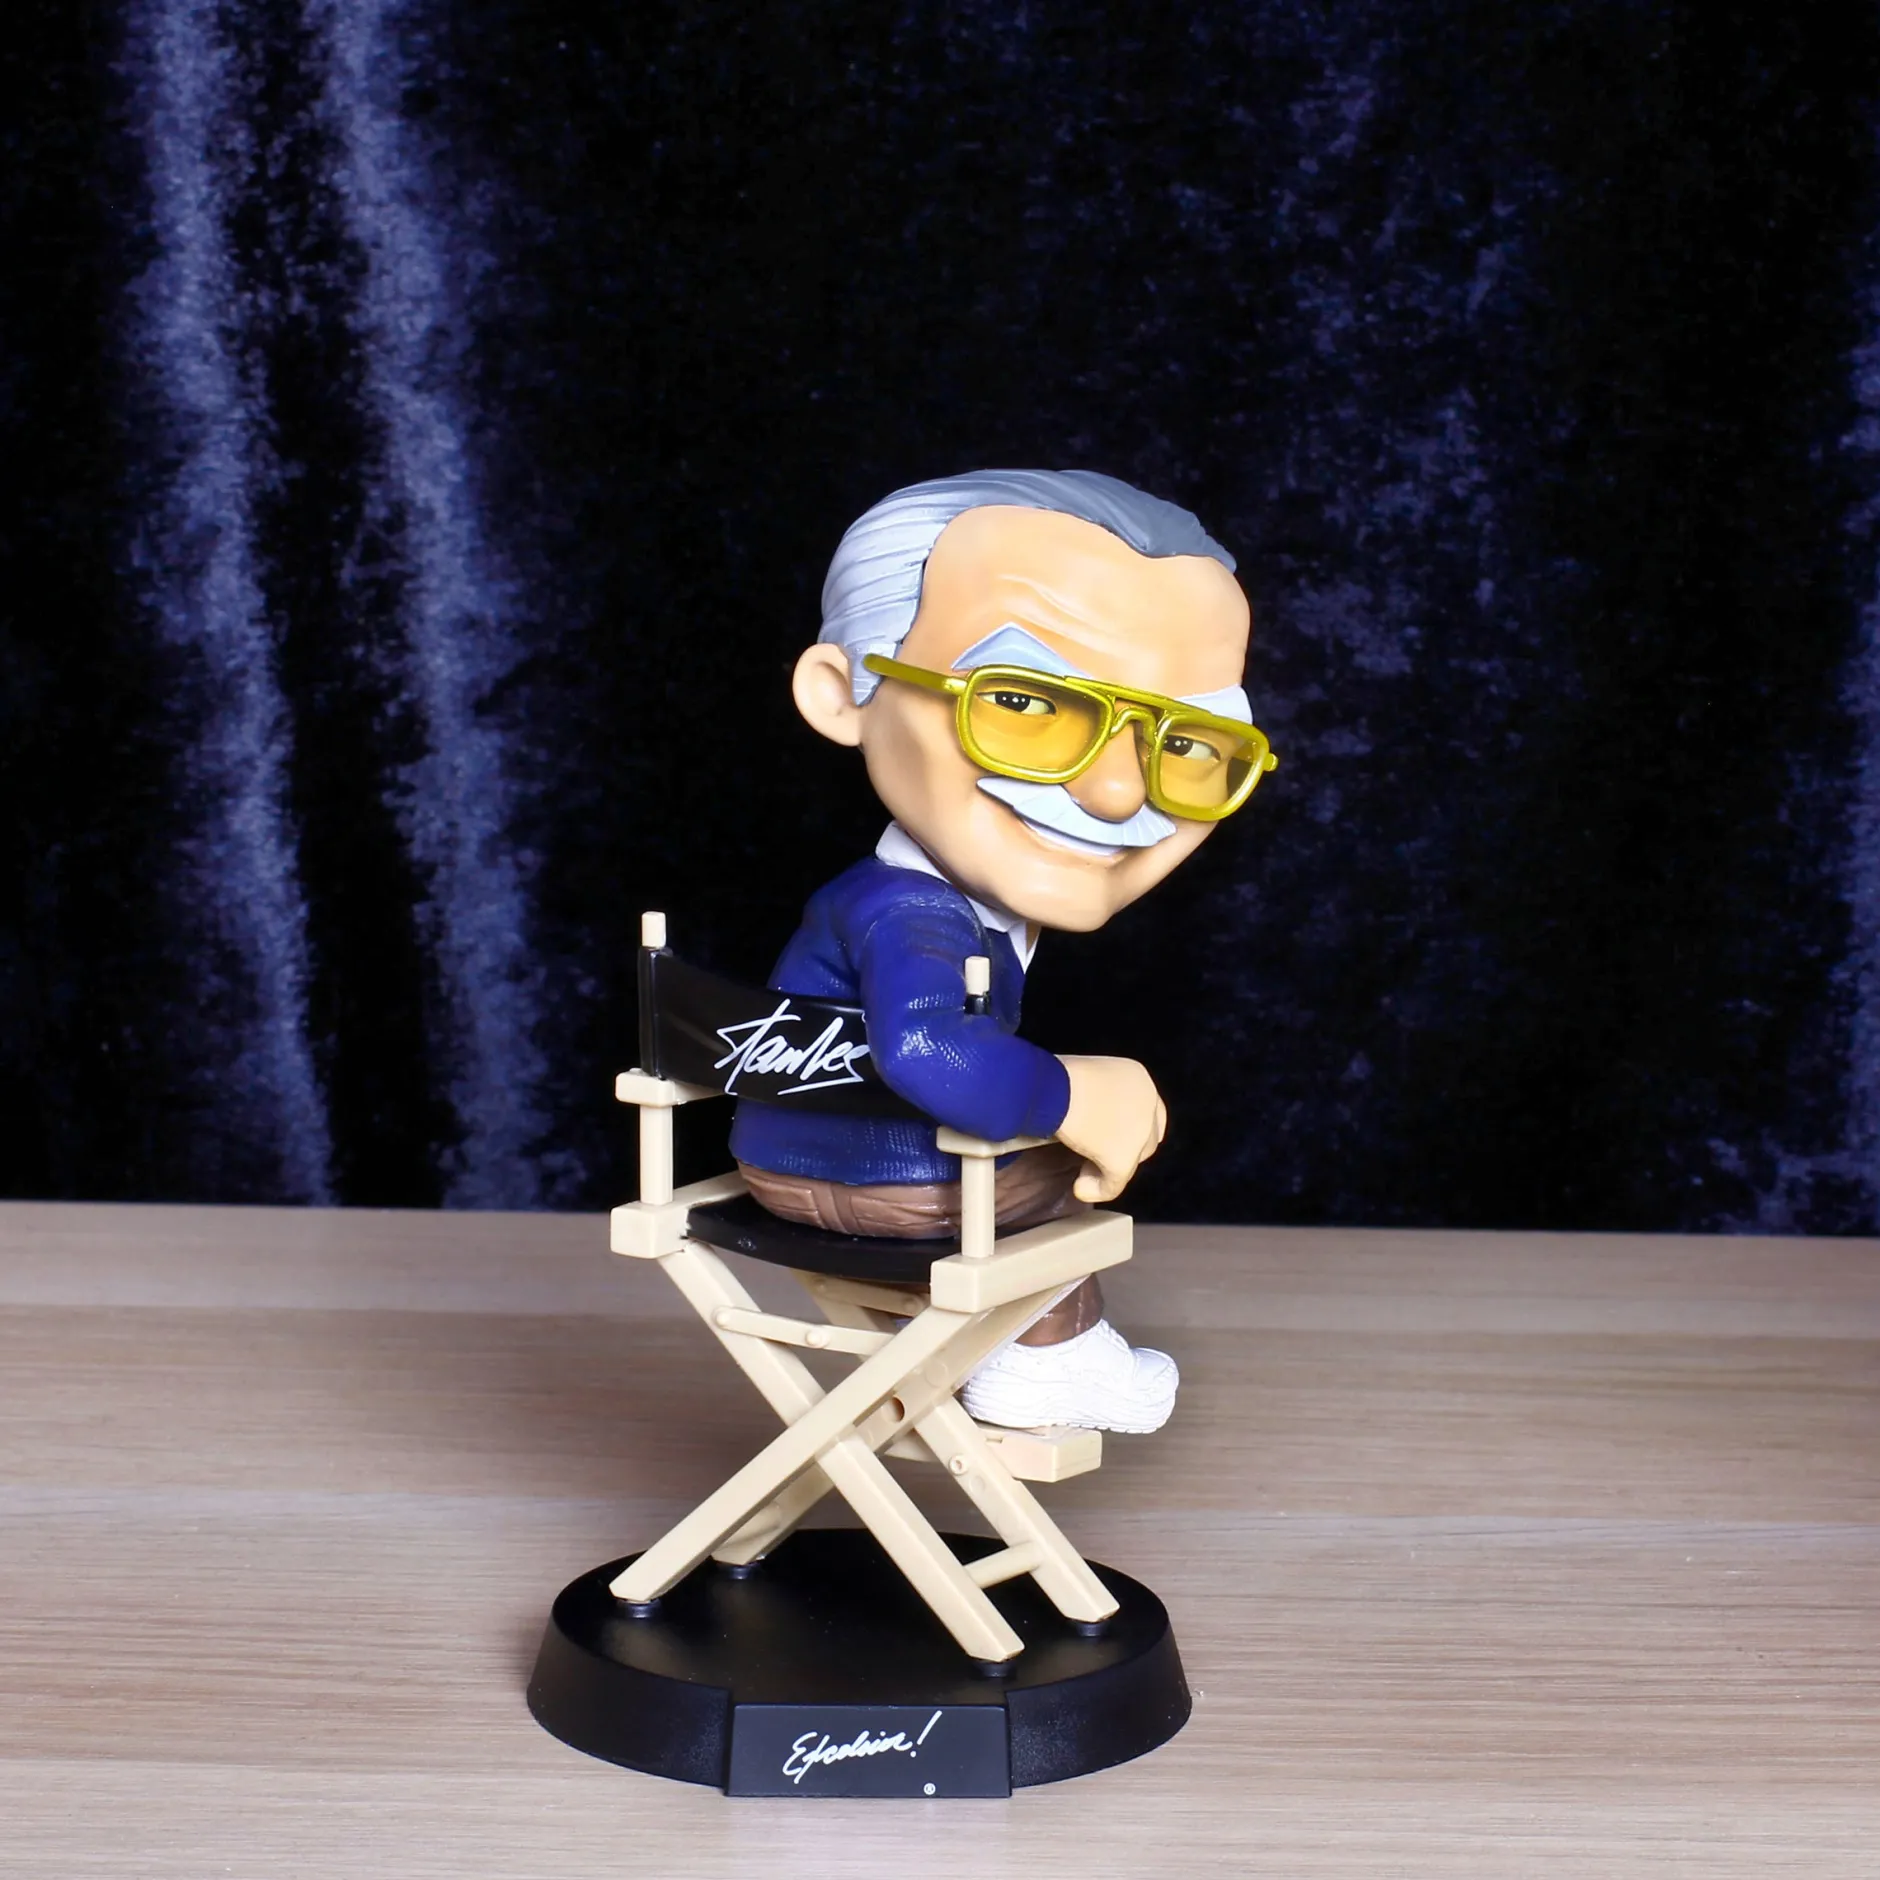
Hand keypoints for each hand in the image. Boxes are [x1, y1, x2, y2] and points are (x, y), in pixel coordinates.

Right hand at [1054, 1055, 1166, 1202]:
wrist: (1050, 1085)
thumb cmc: (1055, 1075)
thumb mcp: (1085, 1076)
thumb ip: (1096, 1096)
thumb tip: (1085, 1120)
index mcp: (1137, 1077)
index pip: (1149, 1110)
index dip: (1131, 1127)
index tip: (1107, 1135)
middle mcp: (1147, 1103)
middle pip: (1146, 1138)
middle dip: (1123, 1149)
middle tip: (1093, 1154)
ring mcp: (1139, 1132)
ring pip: (1131, 1162)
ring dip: (1109, 1169)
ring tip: (1083, 1172)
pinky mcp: (1123, 1158)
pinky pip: (1114, 1183)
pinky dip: (1099, 1189)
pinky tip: (1080, 1188)